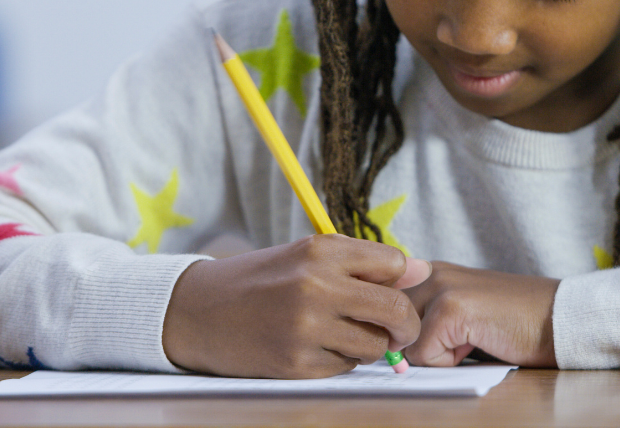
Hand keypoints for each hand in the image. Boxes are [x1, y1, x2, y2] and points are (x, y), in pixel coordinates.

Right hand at [162, 234, 431, 377]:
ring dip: (369, 345)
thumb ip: (362, 263)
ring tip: (343, 334)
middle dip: (404, 324)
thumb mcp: (305, 256)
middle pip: (396, 309)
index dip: (401, 281)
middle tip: (396, 329)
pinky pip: (345, 367)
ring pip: (375, 345)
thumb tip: (422, 270)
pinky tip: (315, 347)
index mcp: (320, 251)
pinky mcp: (297, 362)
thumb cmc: (257, 281)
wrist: (197, 310)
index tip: (393, 291)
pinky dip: (340, 361)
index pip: (394, 264)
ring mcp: (306, 327)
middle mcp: (316, 286)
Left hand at [402, 261, 558, 367]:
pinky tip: (478, 343)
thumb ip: (423, 320)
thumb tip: (389, 351)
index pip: (383, 306)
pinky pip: (423, 354)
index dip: (399, 333)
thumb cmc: (511, 323)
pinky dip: (448, 362)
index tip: (425, 339)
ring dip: (432, 352)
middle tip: (456, 341)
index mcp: (428, 270)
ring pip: (404, 341)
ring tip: (468, 340)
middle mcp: (429, 272)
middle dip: (415, 345)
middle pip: (390, 325)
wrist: (557, 319)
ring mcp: (440, 287)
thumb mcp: (459, 313)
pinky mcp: (451, 309)